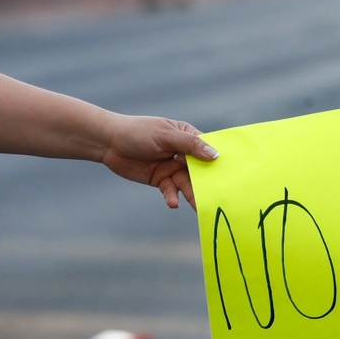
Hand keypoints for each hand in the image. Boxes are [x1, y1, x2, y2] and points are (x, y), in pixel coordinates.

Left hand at [100, 116, 218, 209]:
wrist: (108, 143)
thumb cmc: (138, 132)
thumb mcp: (165, 136)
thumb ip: (190, 145)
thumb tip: (215, 155)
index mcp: (188, 137)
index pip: (207, 150)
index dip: (218, 162)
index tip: (231, 175)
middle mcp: (183, 153)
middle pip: (199, 171)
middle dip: (207, 183)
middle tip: (217, 197)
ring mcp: (172, 167)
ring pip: (186, 183)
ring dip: (192, 194)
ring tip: (199, 206)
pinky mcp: (161, 180)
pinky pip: (170, 190)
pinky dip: (172, 196)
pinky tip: (173, 203)